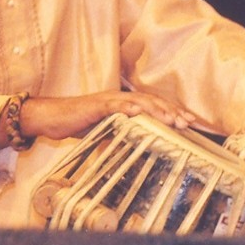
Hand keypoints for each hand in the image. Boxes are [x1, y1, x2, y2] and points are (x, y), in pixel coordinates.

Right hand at [9, 91, 196, 147]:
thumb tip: (141, 146)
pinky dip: (127, 107)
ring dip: (157, 109)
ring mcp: (110, 100)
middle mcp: (122, 98)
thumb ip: (124, 134)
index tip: (190, 123)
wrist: (54, 118)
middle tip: (188, 123)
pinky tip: (137, 112)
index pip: (155, 107)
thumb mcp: (107, 131)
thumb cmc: (80, 124)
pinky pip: (114, 105)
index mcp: (127, 104)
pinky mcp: (97, 105)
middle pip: (153, 102)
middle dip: (172, 112)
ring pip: (139, 102)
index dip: (173, 113)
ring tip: (171, 118)